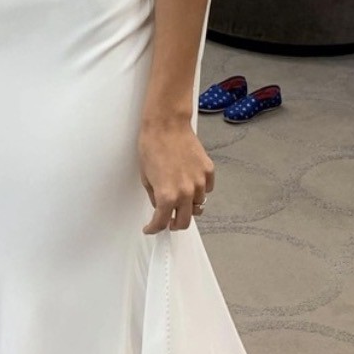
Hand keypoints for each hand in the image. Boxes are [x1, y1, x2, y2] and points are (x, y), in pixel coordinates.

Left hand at [138, 114, 214, 232]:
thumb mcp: (145, 177)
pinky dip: (199, 190)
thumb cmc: (152, 146)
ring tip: (179, 196)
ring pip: (197, 206)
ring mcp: (200, 182)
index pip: (161, 223)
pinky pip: (207, 190)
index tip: (152, 229)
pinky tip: (190, 182)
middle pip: (184, 222)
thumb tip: (160, 207)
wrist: (166, 125)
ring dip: (187, 206)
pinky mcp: (208, 171)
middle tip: (168, 221)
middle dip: (174, 225)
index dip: (154, 229)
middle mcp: (186, 193)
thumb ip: (155, 196)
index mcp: (166, 196)